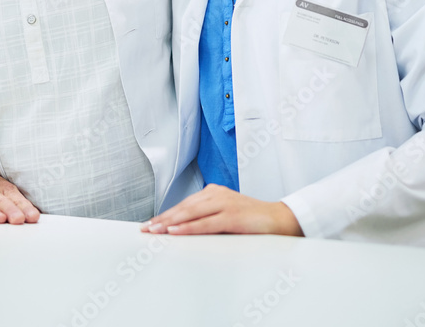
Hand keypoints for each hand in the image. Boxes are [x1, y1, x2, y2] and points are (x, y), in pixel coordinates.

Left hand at [140, 184, 302, 235]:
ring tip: (154, 230)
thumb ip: (208, 219)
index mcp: (214, 192)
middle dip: (162, 219)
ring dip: (170, 223)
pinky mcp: (231, 216)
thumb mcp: (226, 216)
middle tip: (145, 228)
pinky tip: (175, 232)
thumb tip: (184, 231)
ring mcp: (224, 204)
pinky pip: (205, 223)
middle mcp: (216, 194)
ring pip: (191, 213)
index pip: (185, 204)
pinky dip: (188, 228)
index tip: (150, 224)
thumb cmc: (252, 220)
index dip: (166, 214)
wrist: (279, 219)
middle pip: (184, 207)